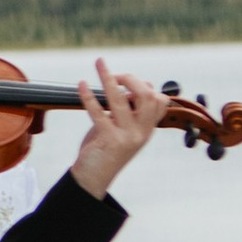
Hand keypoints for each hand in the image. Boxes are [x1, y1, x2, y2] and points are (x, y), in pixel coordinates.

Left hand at [69, 59, 168, 196]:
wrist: (92, 178)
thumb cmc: (104, 150)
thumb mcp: (120, 128)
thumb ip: (126, 109)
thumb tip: (134, 84)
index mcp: (147, 128)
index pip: (160, 101)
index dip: (146, 86)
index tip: (127, 82)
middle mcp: (141, 132)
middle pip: (148, 96)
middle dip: (131, 79)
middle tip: (116, 74)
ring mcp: (127, 137)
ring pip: (121, 100)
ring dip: (108, 77)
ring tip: (99, 63)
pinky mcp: (109, 140)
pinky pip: (99, 112)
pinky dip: (89, 96)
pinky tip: (81, 85)